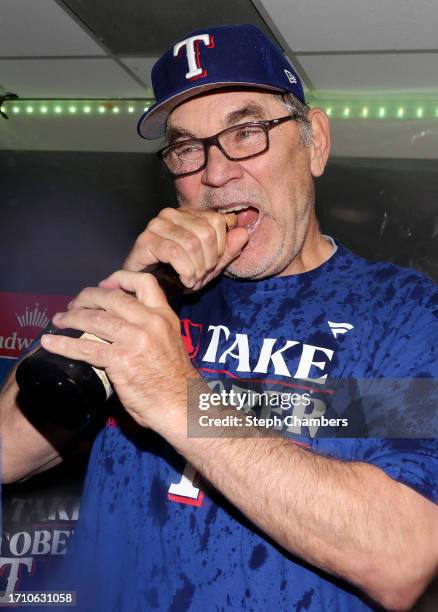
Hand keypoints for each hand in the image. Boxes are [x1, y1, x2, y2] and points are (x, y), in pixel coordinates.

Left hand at [41, 271, 196, 429]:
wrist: (183, 406)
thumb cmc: (176, 381)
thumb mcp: (170, 343)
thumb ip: (150, 330)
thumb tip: (122, 329)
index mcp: (164, 316)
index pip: (144, 282)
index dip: (120, 279)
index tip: (104, 285)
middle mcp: (150, 322)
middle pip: (112, 297)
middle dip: (87, 298)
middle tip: (74, 305)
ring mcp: (135, 339)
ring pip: (95, 319)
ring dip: (71, 318)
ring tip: (59, 321)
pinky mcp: (120, 360)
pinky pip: (85, 348)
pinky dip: (63, 344)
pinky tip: (51, 344)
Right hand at [123, 207, 247, 290]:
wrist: (147, 288)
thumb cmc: (177, 274)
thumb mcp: (209, 265)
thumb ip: (228, 250)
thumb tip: (243, 233)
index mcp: (188, 214)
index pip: (217, 221)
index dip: (220, 248)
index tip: (212, 265)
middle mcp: (171, 214)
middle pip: (206, 233)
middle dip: (208, 262)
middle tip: (200, 276)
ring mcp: (156, 225)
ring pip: (192, 244)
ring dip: (196, 270)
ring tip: (192, 280)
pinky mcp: (146, 240)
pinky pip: (175, 253)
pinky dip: (185, 271)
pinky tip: (184, 281)